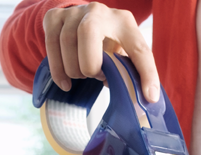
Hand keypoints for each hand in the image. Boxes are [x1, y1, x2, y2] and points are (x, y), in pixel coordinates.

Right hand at [42, 2, 159, 100]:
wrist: (80, 22)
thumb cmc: (106, 43)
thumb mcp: (121, 54)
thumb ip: (128, 71)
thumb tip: (136, 95)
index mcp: (125, 22)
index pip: (139, 49)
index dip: (147, 74)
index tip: (149, 96)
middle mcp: (99, 11)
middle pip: (88, 33)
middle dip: (89, 63)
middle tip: (94, 76)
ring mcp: (75, 12)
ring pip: (67, 40)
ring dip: (73, 68)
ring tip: (82, 76)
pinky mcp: (54, 16)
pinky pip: (51, 43)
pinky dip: (57, 69)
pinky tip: (65, 82)